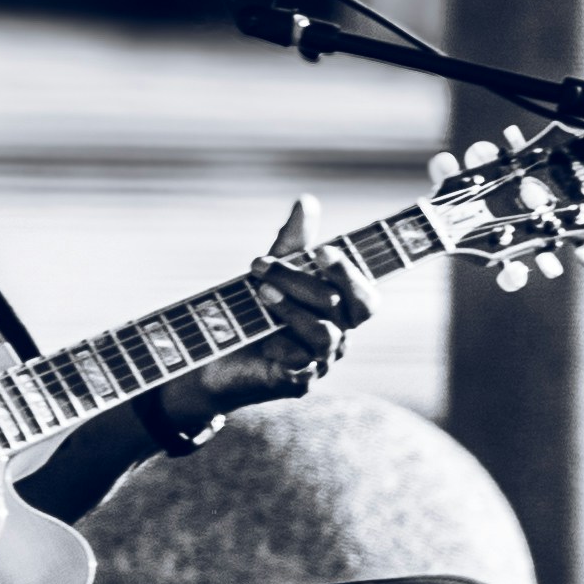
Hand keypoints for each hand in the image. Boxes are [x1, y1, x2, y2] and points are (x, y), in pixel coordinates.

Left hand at [161, 195, 371, 434]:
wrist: (217, 355)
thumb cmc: (256, 308)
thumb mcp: (275, 271)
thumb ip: (295, 241)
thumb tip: (306, 201)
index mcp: (341, 312)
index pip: (366, 297)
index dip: (348, 273)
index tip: (320, 251)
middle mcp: (338, 337)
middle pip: (341, 309)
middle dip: (302, 281)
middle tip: (262, 263)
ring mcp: (320, 362)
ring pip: (324, 334)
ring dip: (292, 309)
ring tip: (262, 292)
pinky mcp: (297, 382)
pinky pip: (299, 362)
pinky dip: (281, 344)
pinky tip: (262, 335)